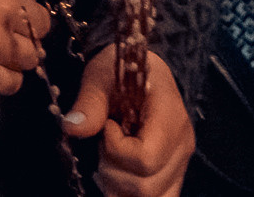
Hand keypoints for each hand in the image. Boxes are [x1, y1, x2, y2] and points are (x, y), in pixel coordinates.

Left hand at [65, 46, 193, 196]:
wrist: (142, 70)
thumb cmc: (123, 71)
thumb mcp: (101, 76)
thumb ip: (90, 102)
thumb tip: (72, 128)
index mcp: (171, 119)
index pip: (145, 159)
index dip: (116, 149)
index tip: (107, 126)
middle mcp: (182, 148)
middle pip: (146, 187)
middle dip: (113, 171)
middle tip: (105, 143)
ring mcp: (180, 166)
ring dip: (120, 186)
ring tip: (112, 157)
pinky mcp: (172, 176)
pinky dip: (131, 193)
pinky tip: (118, 173)